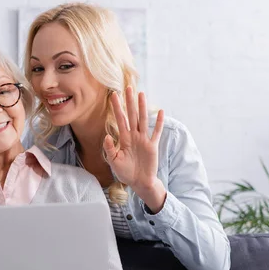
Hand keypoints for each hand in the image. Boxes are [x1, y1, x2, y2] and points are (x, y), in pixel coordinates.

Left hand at [104, 87, 166, 211]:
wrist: (139, 182)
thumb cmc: (125, 172)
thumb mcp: (114, 161)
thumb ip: (110, 149)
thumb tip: (108, 136)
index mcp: (124, 139)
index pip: (120, 119)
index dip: (116, 108)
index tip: (114, 95)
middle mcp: (134, 136)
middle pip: (131, 115)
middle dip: (129, 102)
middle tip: (128, 87)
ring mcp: (143, 140)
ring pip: (143, 120)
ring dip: (142, 107)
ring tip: (142, 94)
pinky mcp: (152, 146)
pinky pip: (156, 132)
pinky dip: (158, 122)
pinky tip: (160, 111)